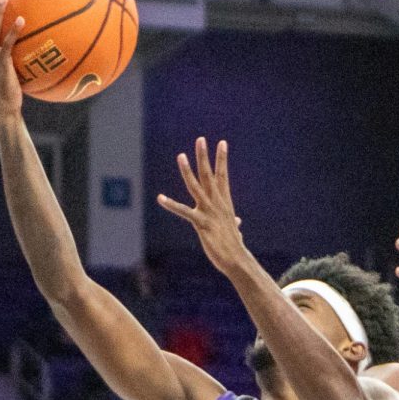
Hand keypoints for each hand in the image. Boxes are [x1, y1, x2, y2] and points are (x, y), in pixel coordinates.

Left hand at [159, 138, 247, 275]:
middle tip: (201, 139)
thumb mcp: (232, 230)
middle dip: (204, 157)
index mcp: (224, 203)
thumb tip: (237, 223)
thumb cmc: (233, 246)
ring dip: (188, 171)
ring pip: (196, 187)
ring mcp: (209, 212)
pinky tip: (161, 198)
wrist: (237, 260)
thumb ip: (233, 223)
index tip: (222, 143)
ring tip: (181, 156)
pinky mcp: (201, 224)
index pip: (222, 176)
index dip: (222, 159)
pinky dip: (172, 205)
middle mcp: (217, 204)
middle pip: (209, 175)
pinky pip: (184, 212)